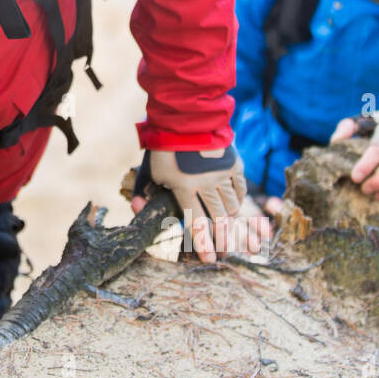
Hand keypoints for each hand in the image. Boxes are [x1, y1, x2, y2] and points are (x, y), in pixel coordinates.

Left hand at [126, 146, 260, 261]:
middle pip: (219, 219)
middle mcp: (208, 184)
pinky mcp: (235, 163)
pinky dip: (238, 200)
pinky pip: (241, 189)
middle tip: (225, 251)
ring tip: (228, 229)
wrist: (186, 117)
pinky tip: (234, 207)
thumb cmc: (164, 146)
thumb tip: (137, 209)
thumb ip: (145, 191)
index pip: (196, 223)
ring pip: (233, 206)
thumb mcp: (151, 169)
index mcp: (185, 188)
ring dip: (230, 220)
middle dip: (223, 239)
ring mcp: (224, 174)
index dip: (203, 244)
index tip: (210, 260)